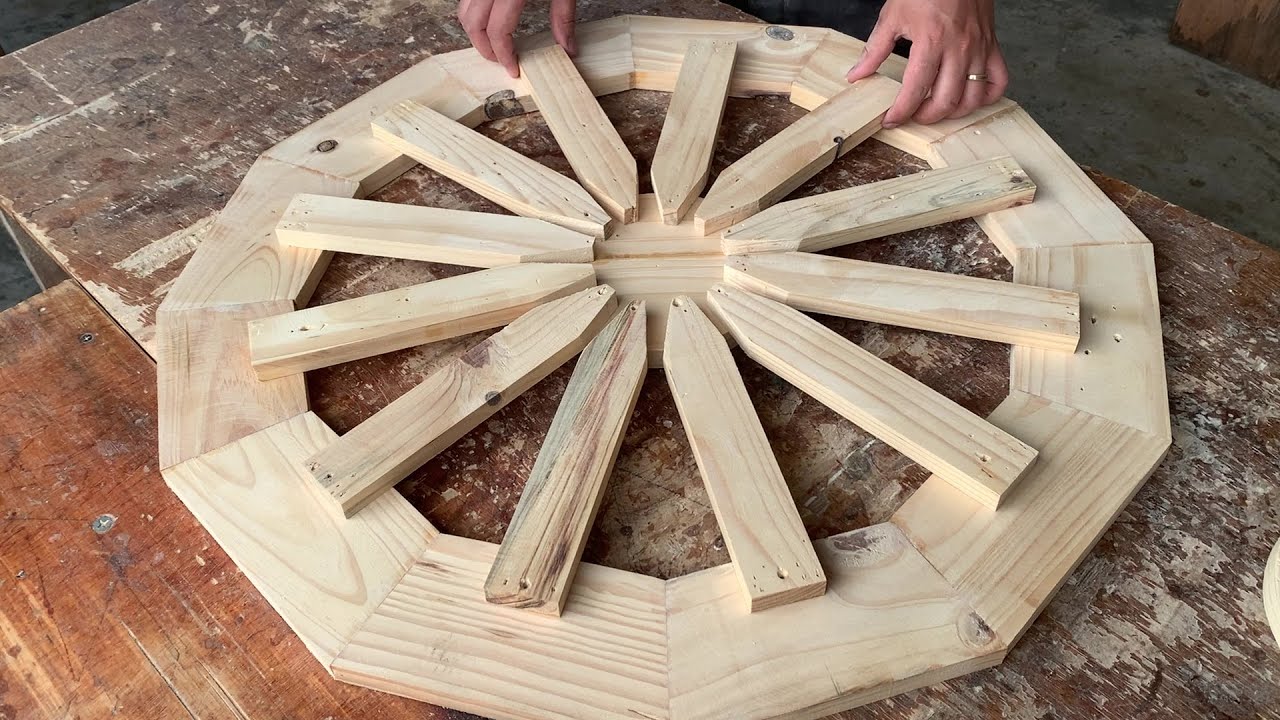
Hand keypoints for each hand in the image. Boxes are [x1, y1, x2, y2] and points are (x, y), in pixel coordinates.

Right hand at [458, 0, 576, 77]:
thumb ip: (563, 17)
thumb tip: (568, 48)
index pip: (497, 31)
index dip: (503, 55)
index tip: (513, 69)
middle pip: (473, 24)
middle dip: (484, 48)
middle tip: (500, 61)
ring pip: (464, 11)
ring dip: (475, 31)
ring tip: (494, 44)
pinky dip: (474, 13)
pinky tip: (490, 20)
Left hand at [847, 0, 1008, 127]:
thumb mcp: (893, 16)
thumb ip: (874, 49)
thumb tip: (857, 74)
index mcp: (932, 42)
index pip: (915, 90)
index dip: (901, 111)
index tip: (890, 120)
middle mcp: (959, 49)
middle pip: (946, 101)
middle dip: (926, 117)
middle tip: (912, 115)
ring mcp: (979, 49)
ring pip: (972, 98)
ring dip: (954, 112)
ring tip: (937, 109)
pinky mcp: (992, 46)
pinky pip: (998, 81)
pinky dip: (986, 96)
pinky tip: (970, 98)